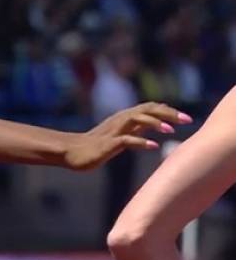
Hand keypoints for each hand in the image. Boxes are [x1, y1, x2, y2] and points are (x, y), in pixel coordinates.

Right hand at [65, 102, 192, 170]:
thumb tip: (153, 125)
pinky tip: (153, 147)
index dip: (168, 110)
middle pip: (147, 109)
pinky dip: (141, 142)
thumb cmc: (95, 145)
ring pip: (136, 119)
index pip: (149, 108)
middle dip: (168, 113)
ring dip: (155, 123)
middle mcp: (120, 120)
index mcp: (124, 118)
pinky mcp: (107, 144)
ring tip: (171, 130)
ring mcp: (113, 131)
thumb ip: (135, 128)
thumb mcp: (120, 135)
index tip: (185, 117)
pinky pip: (126, 140)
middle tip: (187, 119)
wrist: (72, 152)